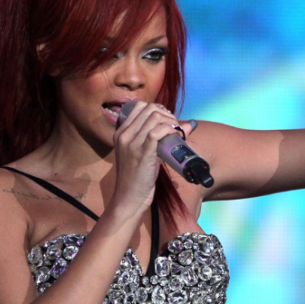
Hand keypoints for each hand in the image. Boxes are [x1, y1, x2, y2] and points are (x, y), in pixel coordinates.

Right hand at [110, 101, 191, 217]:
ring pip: (154, 117)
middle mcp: (123, 134)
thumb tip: (184, 126)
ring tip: (177, 131)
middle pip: (149, 108)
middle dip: (166, 114)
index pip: (138, 106)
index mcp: (120, 132)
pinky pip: (158, 131)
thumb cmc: (137, 177)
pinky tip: (176, 136)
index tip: (167, 120)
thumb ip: (155, 140)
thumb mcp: (141, 154)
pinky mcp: (142, 152)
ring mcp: (131, 142)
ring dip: (171, 121)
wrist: (129, 197)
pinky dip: (170, 130)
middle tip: (175, 126)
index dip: (157, 109)